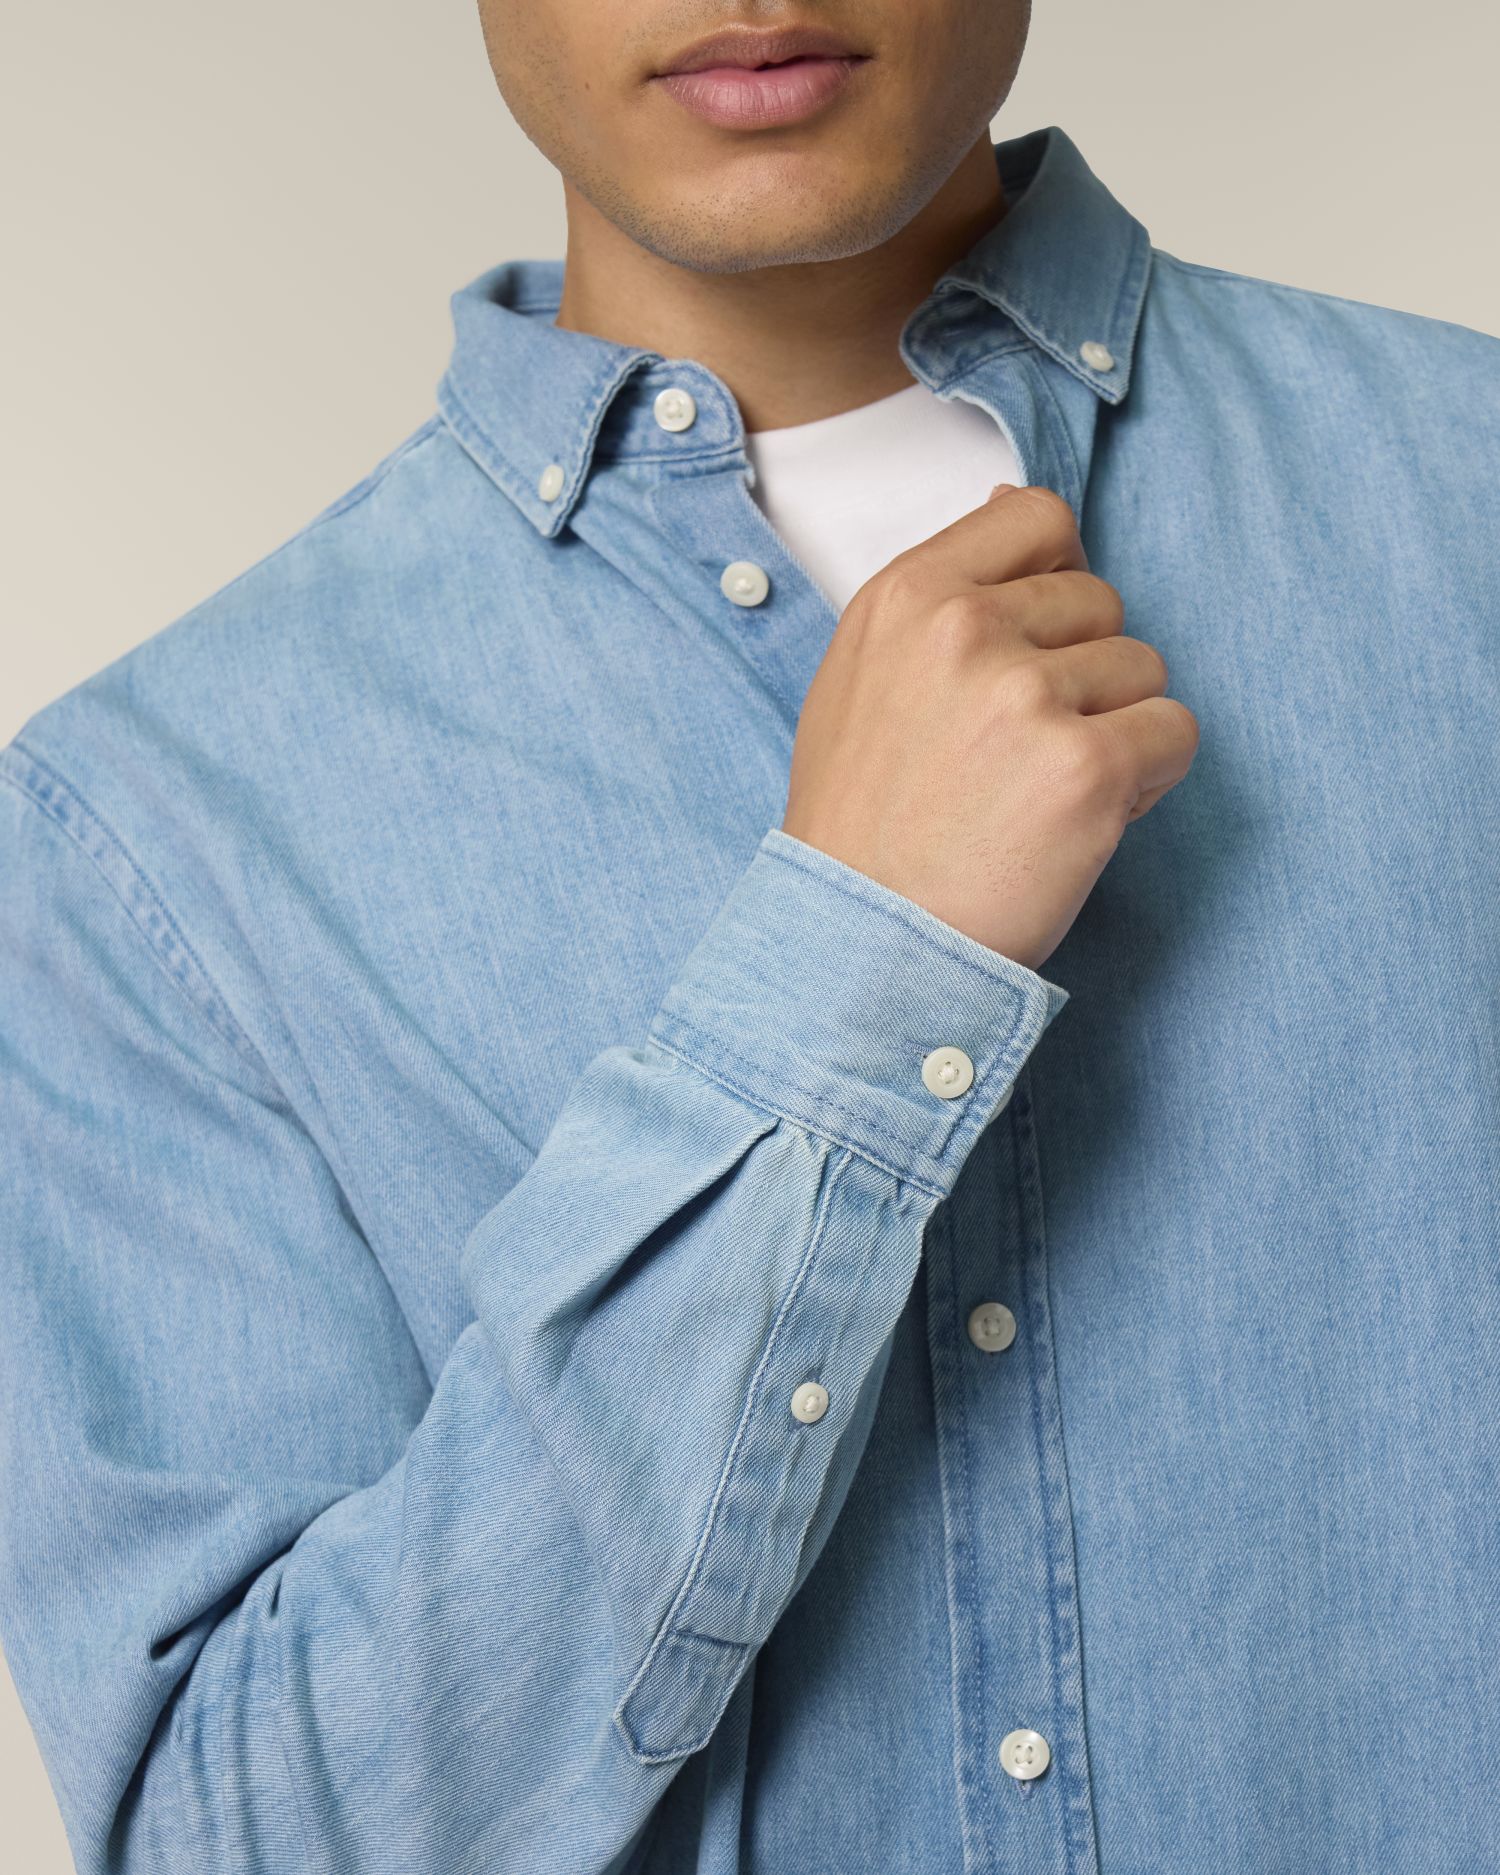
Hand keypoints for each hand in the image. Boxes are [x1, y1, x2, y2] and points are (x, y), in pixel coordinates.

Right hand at [781, 483, 1199, 971]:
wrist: (858, 944)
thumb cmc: (863, 824)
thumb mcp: (863, 678)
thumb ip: (938, 596)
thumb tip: (1015, 505)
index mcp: (906, 595)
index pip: (1038, 517)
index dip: (1057, 577)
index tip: (1039, 641)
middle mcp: (965, 629)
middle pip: (1101, 603)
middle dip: (1082, 675)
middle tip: (1020, 755)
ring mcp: (1028, 695)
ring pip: (1144, 670)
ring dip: (1115, 731)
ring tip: (1042, 795)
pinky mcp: (1088, 767)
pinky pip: (1175, 734)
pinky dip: (1146, 781)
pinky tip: (1079, 822)